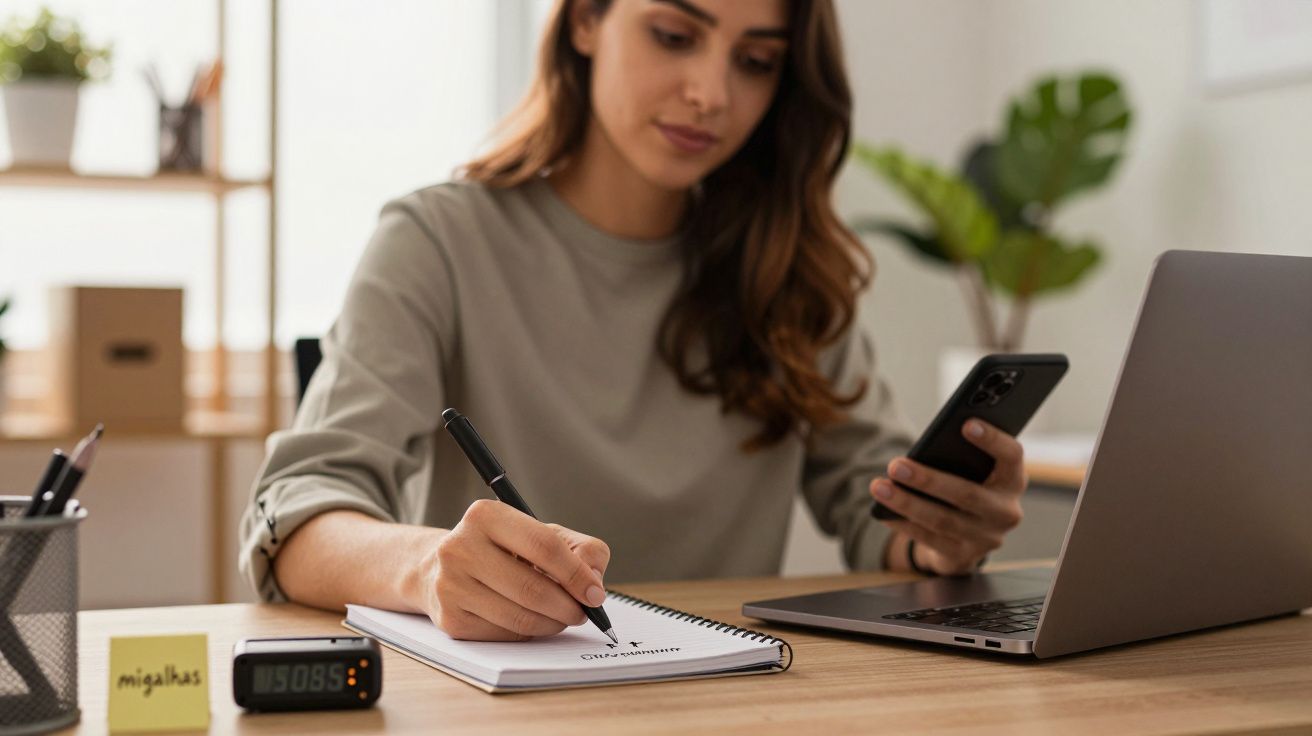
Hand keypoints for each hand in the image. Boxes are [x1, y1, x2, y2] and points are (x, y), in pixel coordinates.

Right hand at [419, 499, 610, 640]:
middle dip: (568, 606)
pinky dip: (529, 633)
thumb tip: (595, 582)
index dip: (577, 574)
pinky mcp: (450, 619)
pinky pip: (504, 635)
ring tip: (562, 617)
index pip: (544, 546)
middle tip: (583, 612)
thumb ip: (579, 549)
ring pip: (520, 618)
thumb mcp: (539, 534)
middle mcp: (460, 547)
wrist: (438, 569)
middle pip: (532, 588)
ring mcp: (451, 585)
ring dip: (552, 624)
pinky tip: (533, 621)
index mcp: (486, 516)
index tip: (595, 594)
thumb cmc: (499, 550)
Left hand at [871, 419, 1025, 575]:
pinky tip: (883, 512)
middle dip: (927, 479)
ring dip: (906, 503)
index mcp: (1012, 479)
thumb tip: (925, 451)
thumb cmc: (966, 486)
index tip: (966, 424)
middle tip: (895, 465)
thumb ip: (961, 457)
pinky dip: (904, 524)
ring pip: (942, 520)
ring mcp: (987, 537)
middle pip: (967, 493)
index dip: (992, 440)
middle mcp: (1006, 511)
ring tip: (879, 486)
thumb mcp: (972, 471)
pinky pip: (930, 540)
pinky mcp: (964, 557)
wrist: (969, 536)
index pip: (1011, 455)